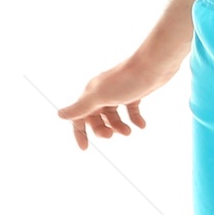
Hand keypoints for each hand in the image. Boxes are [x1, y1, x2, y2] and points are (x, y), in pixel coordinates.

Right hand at [58, 45, 182, 150]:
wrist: (154, 65)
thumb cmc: (126, 80)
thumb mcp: (100, 96)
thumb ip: (81, 107)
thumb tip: (59, 115)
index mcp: (92, 93)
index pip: (80, 116)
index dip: (80, 132)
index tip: (85, 148)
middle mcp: (103, 92)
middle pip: (97, 118)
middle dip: (103, 129)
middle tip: (111, 136)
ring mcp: (119, 92)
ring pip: (114, 115)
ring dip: (119, 126)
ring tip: (129, 132)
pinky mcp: (134, 92)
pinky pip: (131, 110)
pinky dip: (134, 119)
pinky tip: (141, 125)